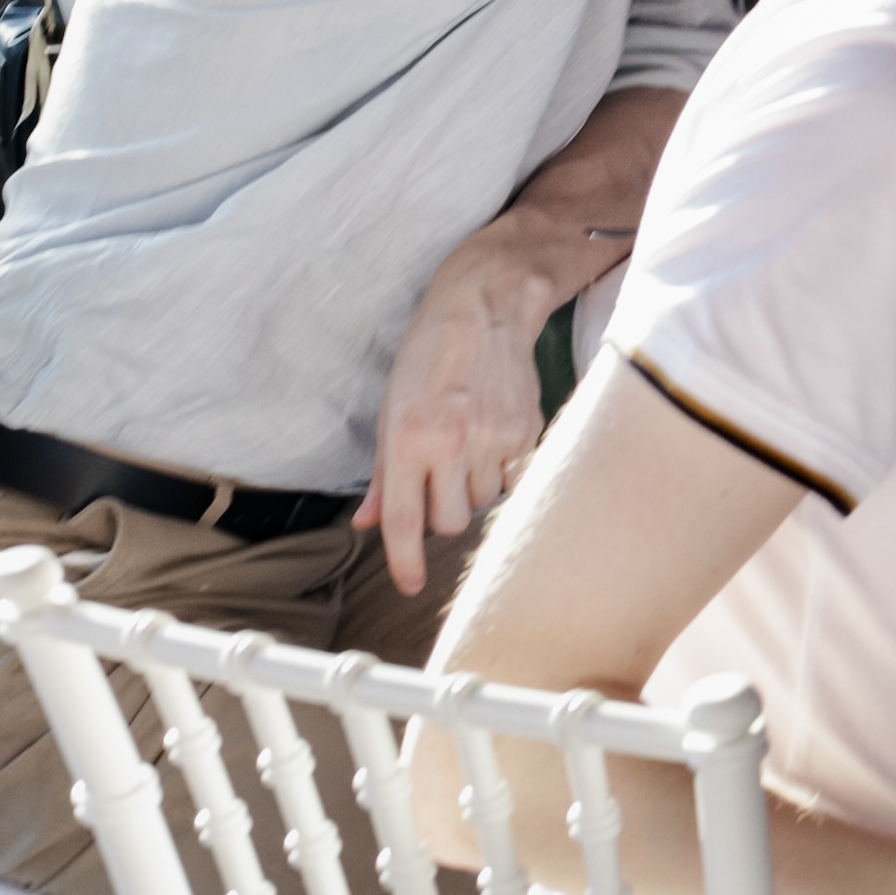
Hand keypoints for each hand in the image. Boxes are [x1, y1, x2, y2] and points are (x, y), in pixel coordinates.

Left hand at [357, 223, 569, 593]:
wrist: (484, 309)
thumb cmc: (428, 357)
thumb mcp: (390, 411)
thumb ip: (383, 473)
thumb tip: (369, 522)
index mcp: (409, 439)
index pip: (405, 520)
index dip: (405, 561)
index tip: (410, 585)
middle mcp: (452, 443)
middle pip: (448, 520)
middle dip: (441, 511)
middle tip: (438, 479)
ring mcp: (495, 438)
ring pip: (482, 502)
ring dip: (472, 490)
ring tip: (467, 450)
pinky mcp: (527, 430)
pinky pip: (514, 479)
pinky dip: (503, 474)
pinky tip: (494, 443)